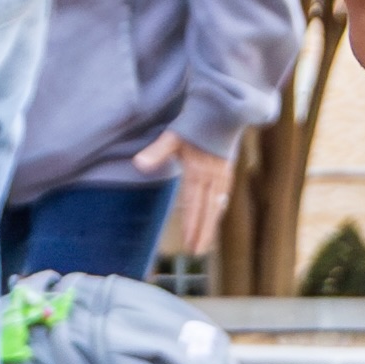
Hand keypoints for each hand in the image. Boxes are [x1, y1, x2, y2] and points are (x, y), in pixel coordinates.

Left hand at [134, 131, 237, 259]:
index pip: (193, 204)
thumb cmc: (195, 123)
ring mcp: (221, 175)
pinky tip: (216, 216)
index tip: (189, 243)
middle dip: (202, 232)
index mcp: (198, 171)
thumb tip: (139, 164)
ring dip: (210, 225)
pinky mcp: (226, 171)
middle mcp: (212, 176)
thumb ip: (157, 152)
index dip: (191, 224)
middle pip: (207, 210)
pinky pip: (223, 196)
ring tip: (205, 244)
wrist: (221, 111)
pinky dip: (218, 209)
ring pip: (216, 206)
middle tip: (197, 252)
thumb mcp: (173, 136)